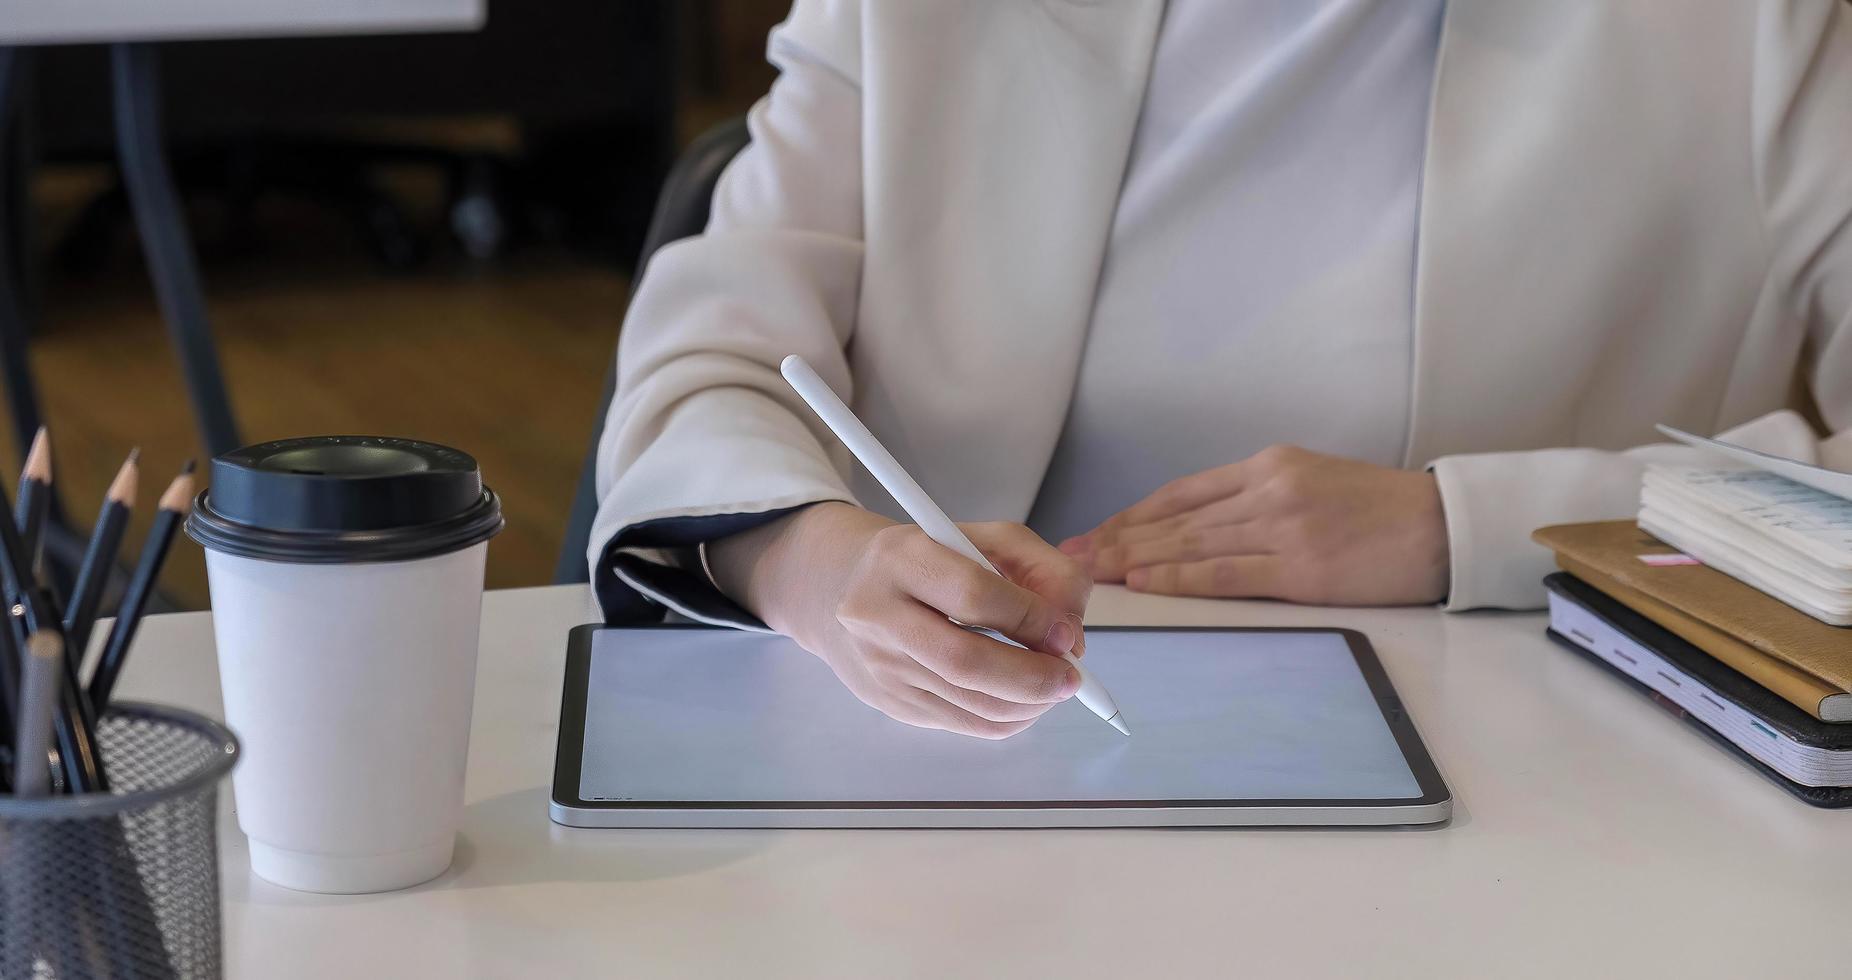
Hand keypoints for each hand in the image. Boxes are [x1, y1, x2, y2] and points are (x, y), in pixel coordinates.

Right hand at [709, 502, 1089, 737]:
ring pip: (968, 703)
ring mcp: (880, 665)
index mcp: (901, 558)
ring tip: (1053, 688)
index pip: (974, 595)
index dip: (1032, 619)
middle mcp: (879, 614)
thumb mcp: (981, 538)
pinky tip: (1024, 701)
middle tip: (1071, 677)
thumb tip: (1071, 633)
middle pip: (966, 662)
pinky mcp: (889, 701)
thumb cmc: (925, 560)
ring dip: (1027, 704)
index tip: (1067, 632)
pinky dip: (1006, 718)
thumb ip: (1039, 569)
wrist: (840, 589)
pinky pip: (962, 723)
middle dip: (1033, 677)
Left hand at [1060, 445, 1449, 604]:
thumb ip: (1258, 497)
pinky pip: (1223, 574)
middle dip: (1116, 540)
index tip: (1093, 533)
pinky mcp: (1299, 565)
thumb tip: (1199, 529)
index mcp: (1268, 465)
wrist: (1442, 526)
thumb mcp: (1313, 480)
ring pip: (1189, 545)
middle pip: (1175, 519)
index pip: (1181, 493)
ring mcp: (1282, 525)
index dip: (1131, 516)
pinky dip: (1176, 580)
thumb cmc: (1381, 511)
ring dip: (1133, 562)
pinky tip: (1142, 585)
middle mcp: (1268, 489)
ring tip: (1090, 575)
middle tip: (1069, 558)